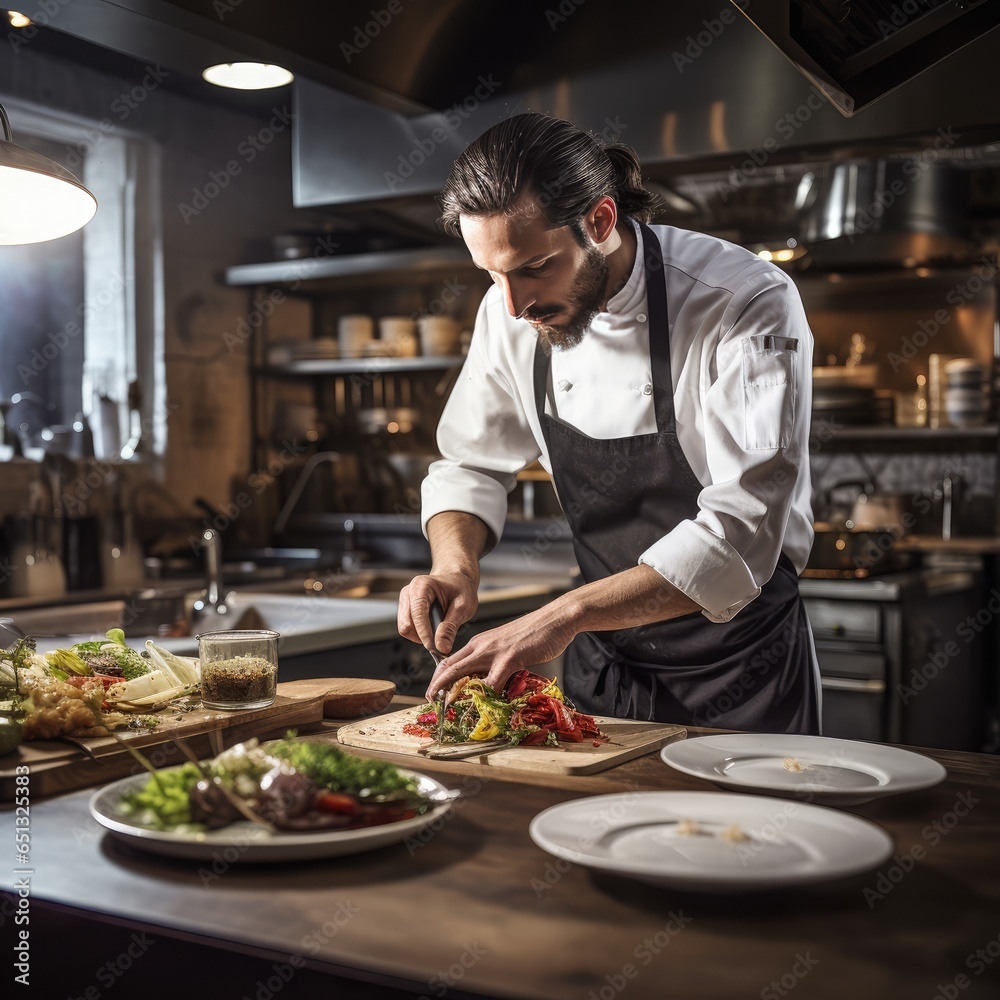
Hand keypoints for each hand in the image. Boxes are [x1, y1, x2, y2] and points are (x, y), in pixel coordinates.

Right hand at [398, 570, 478, 655]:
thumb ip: (451, 627)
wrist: (456, 581)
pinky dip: (420, 634)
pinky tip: (434, 628)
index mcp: (422, 585)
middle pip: (407, 624)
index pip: (417, 613)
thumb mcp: (463, 606)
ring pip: (406, 629)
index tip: (435, 647)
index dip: (424, 633)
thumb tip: (442, 647)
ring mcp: (405, 601)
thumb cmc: (461, 589)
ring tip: (440, 630)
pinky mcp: (405, 611)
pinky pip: (408, 629)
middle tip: (442, 641)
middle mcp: (408, 592)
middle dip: (423, 636)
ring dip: (421, 636)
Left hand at [423, 604, 577, 700]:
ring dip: (452, 692)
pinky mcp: (510, 658)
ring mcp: (494, 651)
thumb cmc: (535, 633)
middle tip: (429, 701)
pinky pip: (492, 681)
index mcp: (480, 642)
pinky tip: (484, 706)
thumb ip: (495, 660)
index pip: (451, 660)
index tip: (434, 692)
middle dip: (437, 685)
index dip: (439, 677)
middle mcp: (482, 645)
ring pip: (463, 672)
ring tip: (446, 708)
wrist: (556, 618)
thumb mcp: (506, 645)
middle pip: (450, 666)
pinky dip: (485, 696)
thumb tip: (490, 681)